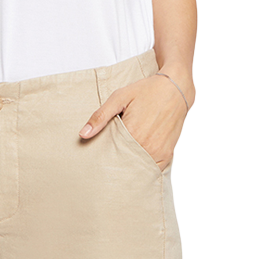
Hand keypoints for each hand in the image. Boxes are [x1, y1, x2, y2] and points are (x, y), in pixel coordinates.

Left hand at [78, 73, 193, 169]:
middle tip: (106, 167)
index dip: (103, 158)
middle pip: (124, 165)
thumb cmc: (147, 90)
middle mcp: (146, 146)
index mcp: (132, 134)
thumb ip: (100, 116)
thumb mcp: (119, 98)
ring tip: (120, 164)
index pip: (111, 156)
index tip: (97, 160)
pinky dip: (143, 168)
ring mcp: (158, 152)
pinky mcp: (167, 154)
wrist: (176, 88)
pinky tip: (135, 164)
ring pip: (138, 169)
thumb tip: (83, 134)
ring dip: (129, 167)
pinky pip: (152, 170)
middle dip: (115, 165)